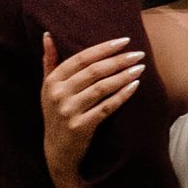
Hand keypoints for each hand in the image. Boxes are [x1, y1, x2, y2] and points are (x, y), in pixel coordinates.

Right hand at [42, 31, 142, 183]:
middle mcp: (58, 94)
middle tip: (138, 54)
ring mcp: (69, 111)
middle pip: (94, 71)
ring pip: (102, 88)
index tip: (124, 41)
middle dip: (118, 60)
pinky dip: (121, 96)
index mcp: (52, 81)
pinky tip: (135, 86)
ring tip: (140, 68)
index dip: (103, 48)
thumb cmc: (56, 115)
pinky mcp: (80, 127)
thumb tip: (47, 35)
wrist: (57, 152)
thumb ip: (50, 62)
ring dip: (123, 76)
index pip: (80, 59)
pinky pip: (106, 107)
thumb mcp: (47, 89)